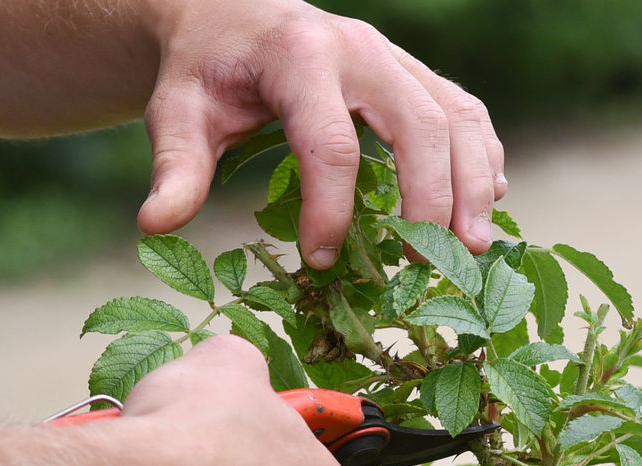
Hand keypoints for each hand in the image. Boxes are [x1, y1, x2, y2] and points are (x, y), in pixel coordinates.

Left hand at [137, 0, 507, 267]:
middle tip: (428, 265)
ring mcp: (396, 59)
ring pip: (457, 117)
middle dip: (430, 201)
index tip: (319, 262)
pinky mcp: (414, 73)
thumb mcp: (178, 112)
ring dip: (472, 184)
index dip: (330, 210)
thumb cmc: (207, 72)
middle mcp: (361, 50)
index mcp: (298, 56)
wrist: (232, 15)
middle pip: (419, 126)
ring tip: (474, 248)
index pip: (330, 143)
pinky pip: (465, 111)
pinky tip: (487, 201)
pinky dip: (482, 157)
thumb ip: (175, 167)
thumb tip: (155, 226)